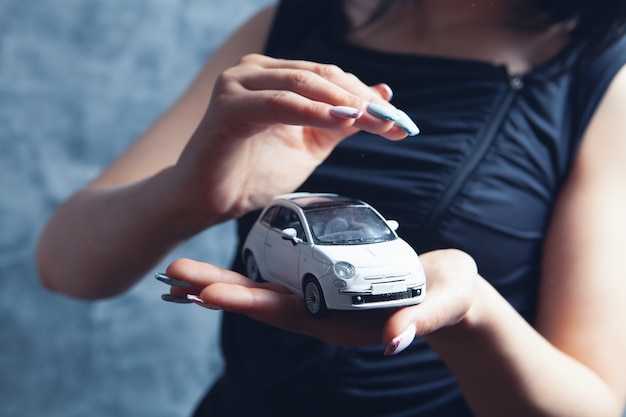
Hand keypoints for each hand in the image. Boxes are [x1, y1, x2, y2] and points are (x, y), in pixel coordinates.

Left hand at [164, 249, 477, 353]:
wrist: (451, 294)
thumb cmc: (449, 296)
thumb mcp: (442, 304)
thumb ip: (419, 320)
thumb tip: (395, 340)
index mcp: (343, 320)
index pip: (287, 312)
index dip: (247, 302)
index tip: (207, 293)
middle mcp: (324, 312)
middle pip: (262, 302)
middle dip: (218, 291)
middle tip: (173, 276)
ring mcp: (323, 297)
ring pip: (265, 290)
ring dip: (223, 281)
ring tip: (183, 273)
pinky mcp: (327, 281)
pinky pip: (282, 275)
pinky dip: (250, 269)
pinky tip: (229, 260)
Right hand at [167, 54, 412, 227]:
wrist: (208, 201)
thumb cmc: (254, 173)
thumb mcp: (310, 145)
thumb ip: (342, 120)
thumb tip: (384, 94)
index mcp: (274, 75)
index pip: (331, 77)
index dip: (367, 98)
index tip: (399, 122)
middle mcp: (255, 71)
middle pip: (322, 76)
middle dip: (362, 100)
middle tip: (393, 122)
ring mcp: (239, 83)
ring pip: (304, 84)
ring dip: (344, 103)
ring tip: (374, 122)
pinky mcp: (228, 106)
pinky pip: (279, 103)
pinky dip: (312, 112)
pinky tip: (341, 121)